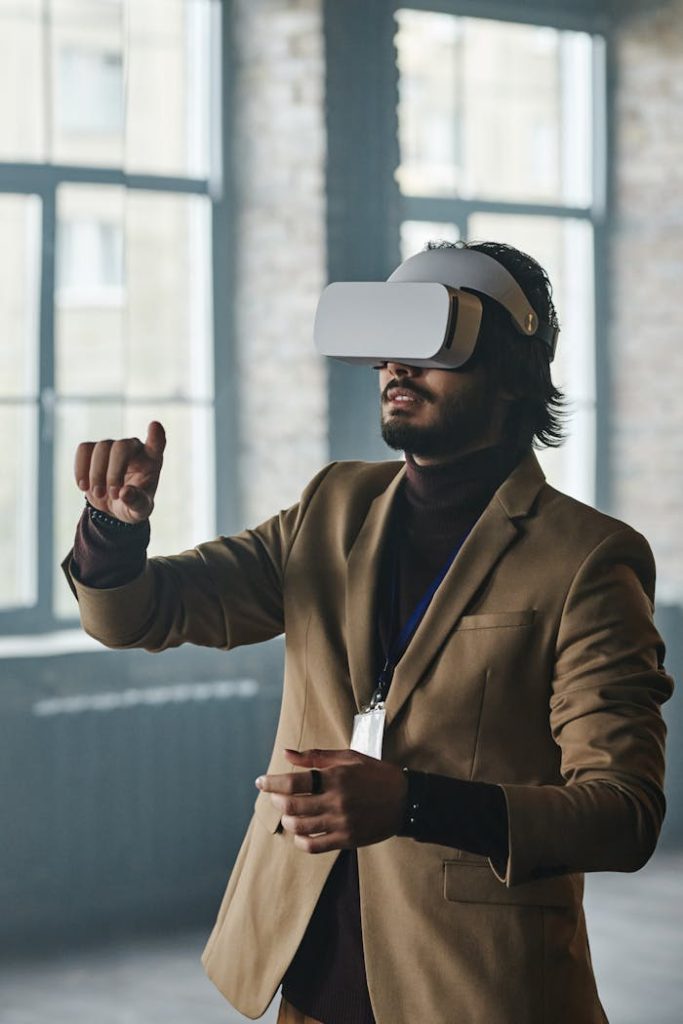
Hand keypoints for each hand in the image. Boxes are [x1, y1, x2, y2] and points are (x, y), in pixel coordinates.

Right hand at [74, 420, 165, 523]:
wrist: (114, 507)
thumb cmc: (133, 504)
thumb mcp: (140, 510)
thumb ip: (136, 502)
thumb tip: (125, 493)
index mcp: (152, 460)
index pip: (157, 443)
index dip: (155, 435)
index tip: (154, 426)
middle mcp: (134, 448)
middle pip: (121, 447)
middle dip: (113, 473)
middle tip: (113, 495)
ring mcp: (113, 447)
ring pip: (100, 448)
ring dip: (96, 474)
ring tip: (99, 494)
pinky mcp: (94, 450)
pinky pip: (84, 449)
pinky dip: (80, 468)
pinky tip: (83, 486)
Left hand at [255, 748, 407, 852]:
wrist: (405, 800)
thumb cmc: (376, 774)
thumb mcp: (349, 757)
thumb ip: (316, 756)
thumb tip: (287, 754)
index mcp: (336, 777)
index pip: (294, 781)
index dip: (272, 782)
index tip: (261, 782)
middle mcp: (337, 800)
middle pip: (292, 805)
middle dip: (276, 801)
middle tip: (274, 797)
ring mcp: (342, 822)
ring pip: (300, 826)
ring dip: (287, 820)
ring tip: (287, 814)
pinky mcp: (347, 840)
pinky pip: (314, 845)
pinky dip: (300, 840)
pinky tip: (300, 832)